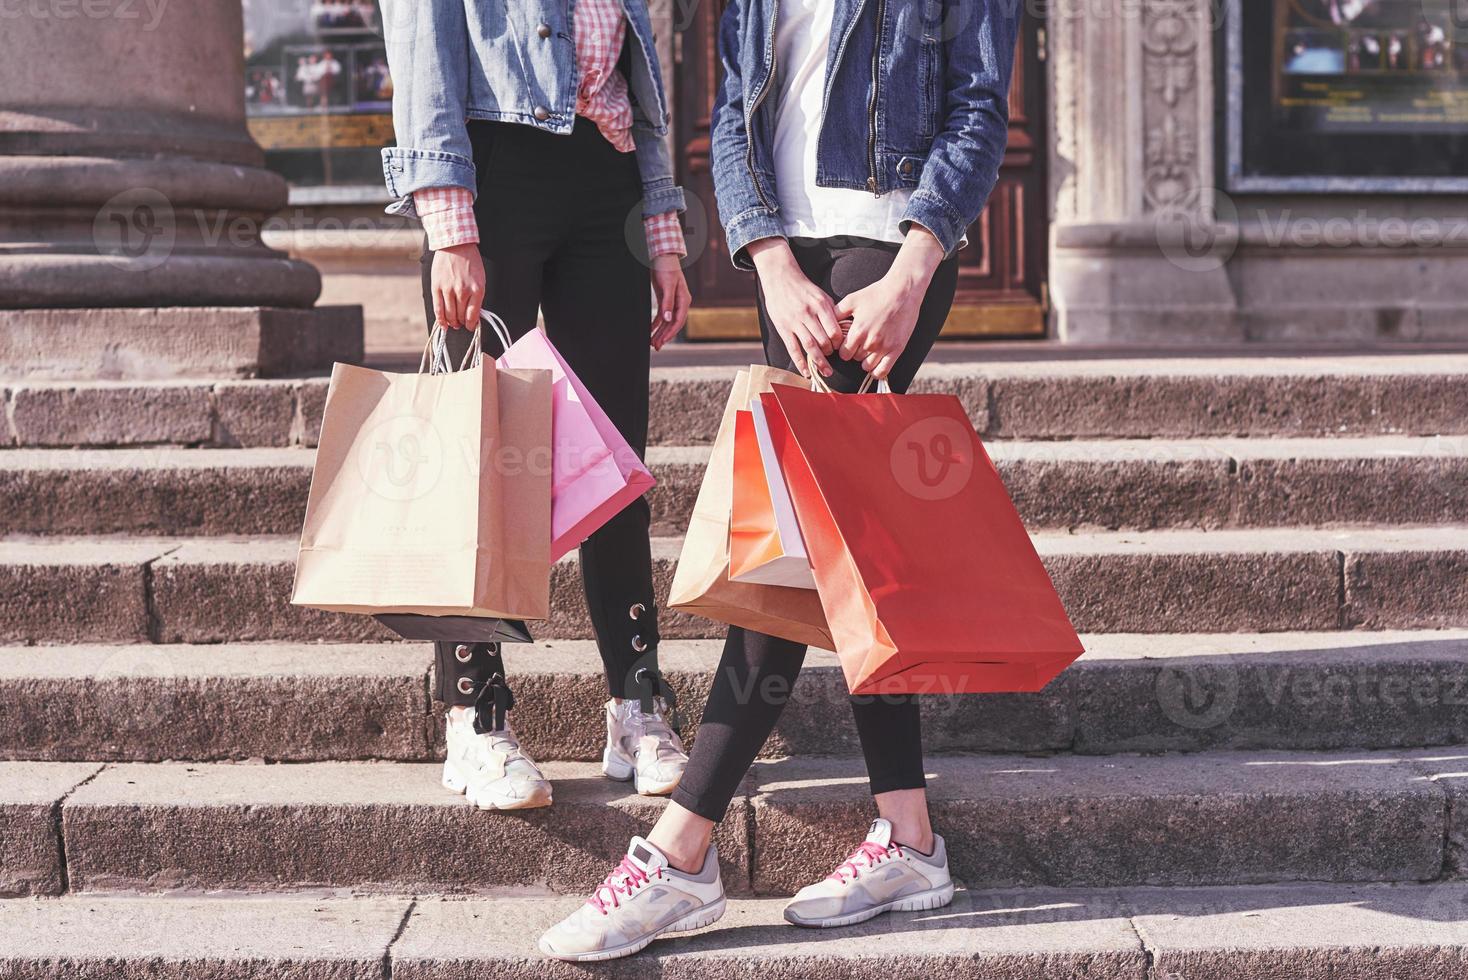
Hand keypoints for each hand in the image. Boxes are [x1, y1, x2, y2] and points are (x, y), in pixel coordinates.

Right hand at [430, 243, 484, 328]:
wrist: (455, 245)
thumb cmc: (470, 262)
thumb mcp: (480, 279)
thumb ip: (477, 297)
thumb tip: (473, 314)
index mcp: (477, 290)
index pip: (473, 315)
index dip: (471, 324)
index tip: (470, 326)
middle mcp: (463, 291)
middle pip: (461, 316)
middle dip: (461, 323)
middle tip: (460, 324)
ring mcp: (448, 290)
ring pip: (449, 314)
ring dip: (452, 322)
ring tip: (453, 323)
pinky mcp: (437, 287)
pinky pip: (438, 308)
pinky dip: (440, 319)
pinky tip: (443, 324)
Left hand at [650, 254, 690, 349]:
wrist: (663, 257)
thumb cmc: (667, 269)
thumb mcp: (668, 285)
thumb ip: (668, 303)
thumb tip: (667, 319)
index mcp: (684, 300)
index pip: (678, 321)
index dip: (670, 333)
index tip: (662, 341)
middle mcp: (680, 303)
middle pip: (672, 324)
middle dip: (664, 336)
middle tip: (656, 346)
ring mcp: (672, 302)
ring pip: (667, 322)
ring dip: (660, 332)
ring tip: (652, 342)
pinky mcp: (665, 300)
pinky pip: (661, 316)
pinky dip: (656, 324)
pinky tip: (650, 331)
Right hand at [748, 238, 841, 377]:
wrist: (781, 278)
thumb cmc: (803, 288)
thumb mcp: (821, 295)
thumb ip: (831, 311)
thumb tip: (842, 328)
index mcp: (820, 305)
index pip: (834, 330)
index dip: (839, 342)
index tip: (840, 347)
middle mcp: (808, 314)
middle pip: (823, 340)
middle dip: (830, 352)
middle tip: (832, 356)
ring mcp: (794, 322)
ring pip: (810, 346)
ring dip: (819, 361)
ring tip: (826, 371)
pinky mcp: (783, 328)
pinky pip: (793, 349)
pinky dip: (800, 363)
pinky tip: (807, 372)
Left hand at [837, 227, 944, 379]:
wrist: (902, 291)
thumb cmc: (876, 293)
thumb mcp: (852, 300)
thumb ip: (837, 313)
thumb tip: (826, 324)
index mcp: (858, 331)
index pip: (843, 354)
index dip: (844, 350)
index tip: (847, 344)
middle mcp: (870, 342)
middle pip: (855, 359)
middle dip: (855, 353)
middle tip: (860, 344)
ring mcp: (884, 347)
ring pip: (868, 366)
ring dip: (865, 361)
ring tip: (868, 350)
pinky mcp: (897, 349)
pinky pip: (883, 371)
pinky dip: (877, 372)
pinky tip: (875, 365)